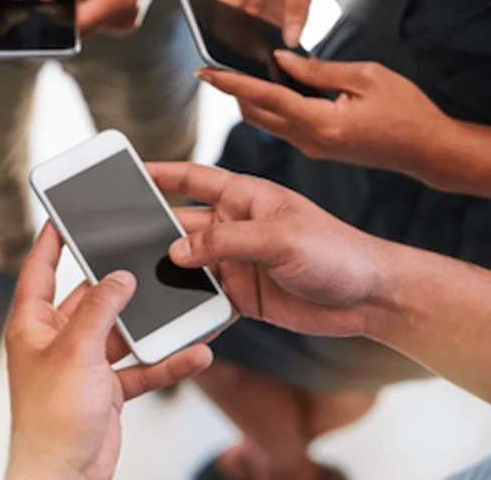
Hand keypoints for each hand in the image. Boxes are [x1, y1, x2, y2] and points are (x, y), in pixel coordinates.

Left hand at [5, 224, 211, 479]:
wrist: (64, 476)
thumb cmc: (50, 421)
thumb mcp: (76, 352)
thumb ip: (100, 310)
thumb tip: (119, 277)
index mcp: (33, 323)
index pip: (39, 269)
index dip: (51, 239)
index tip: (65, 214)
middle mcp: (57, 339)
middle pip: (91, 298)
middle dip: (120, 285)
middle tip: (144, 259)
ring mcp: (83, 364)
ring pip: (122, 333)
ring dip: (151, 327)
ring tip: (182, 311)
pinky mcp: (107, 388)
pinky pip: (140, 366)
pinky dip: (165, 361)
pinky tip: (192, 353)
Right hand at [148, 162, 393, 336]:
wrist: (371, 298)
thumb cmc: (338, 250)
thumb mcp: (279, 237)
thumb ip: (225, 241)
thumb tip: (175, 252)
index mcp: (245, 197)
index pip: (192, 179)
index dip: (159, 173)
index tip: (127, 172)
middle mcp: (235, 226)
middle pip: (181, 225)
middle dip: (152, 232)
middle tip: (119, 240)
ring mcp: (236, 262)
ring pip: (188, 266)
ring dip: (169, 275)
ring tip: (140, 284)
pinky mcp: (242, 296)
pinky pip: (206, 301)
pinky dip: (191, 310)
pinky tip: (174, 318)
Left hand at [197, 51, 452, 178]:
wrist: (429, 151)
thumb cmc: (407, 110)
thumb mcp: (367, 77)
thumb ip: (318, 69)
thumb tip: (281, 60)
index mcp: (322, 123)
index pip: (265, 98)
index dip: (232, 83)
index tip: (205, 72)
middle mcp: (310, 141)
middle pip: (256, 115)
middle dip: (233, 93)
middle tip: (217, 68)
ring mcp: (312, 149)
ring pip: (267, 123)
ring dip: (250, 100)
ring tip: (240, 72)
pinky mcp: (317, 149)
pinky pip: (284, 127)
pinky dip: (271, 107)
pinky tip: (271, 87)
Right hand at [217, 0, 333, 46]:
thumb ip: (298, 5)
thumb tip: (290, 36)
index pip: (221, 4)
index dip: (223, 25)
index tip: (237, 43)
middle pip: (228, 22)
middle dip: (240, 40)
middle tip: (259, 52)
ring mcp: (251, 3)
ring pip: (242, 32)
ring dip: (254, 43)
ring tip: (273, 49)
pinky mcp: (262, 13)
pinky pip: (258, 33)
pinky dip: (267, 42)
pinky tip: (280, 43)